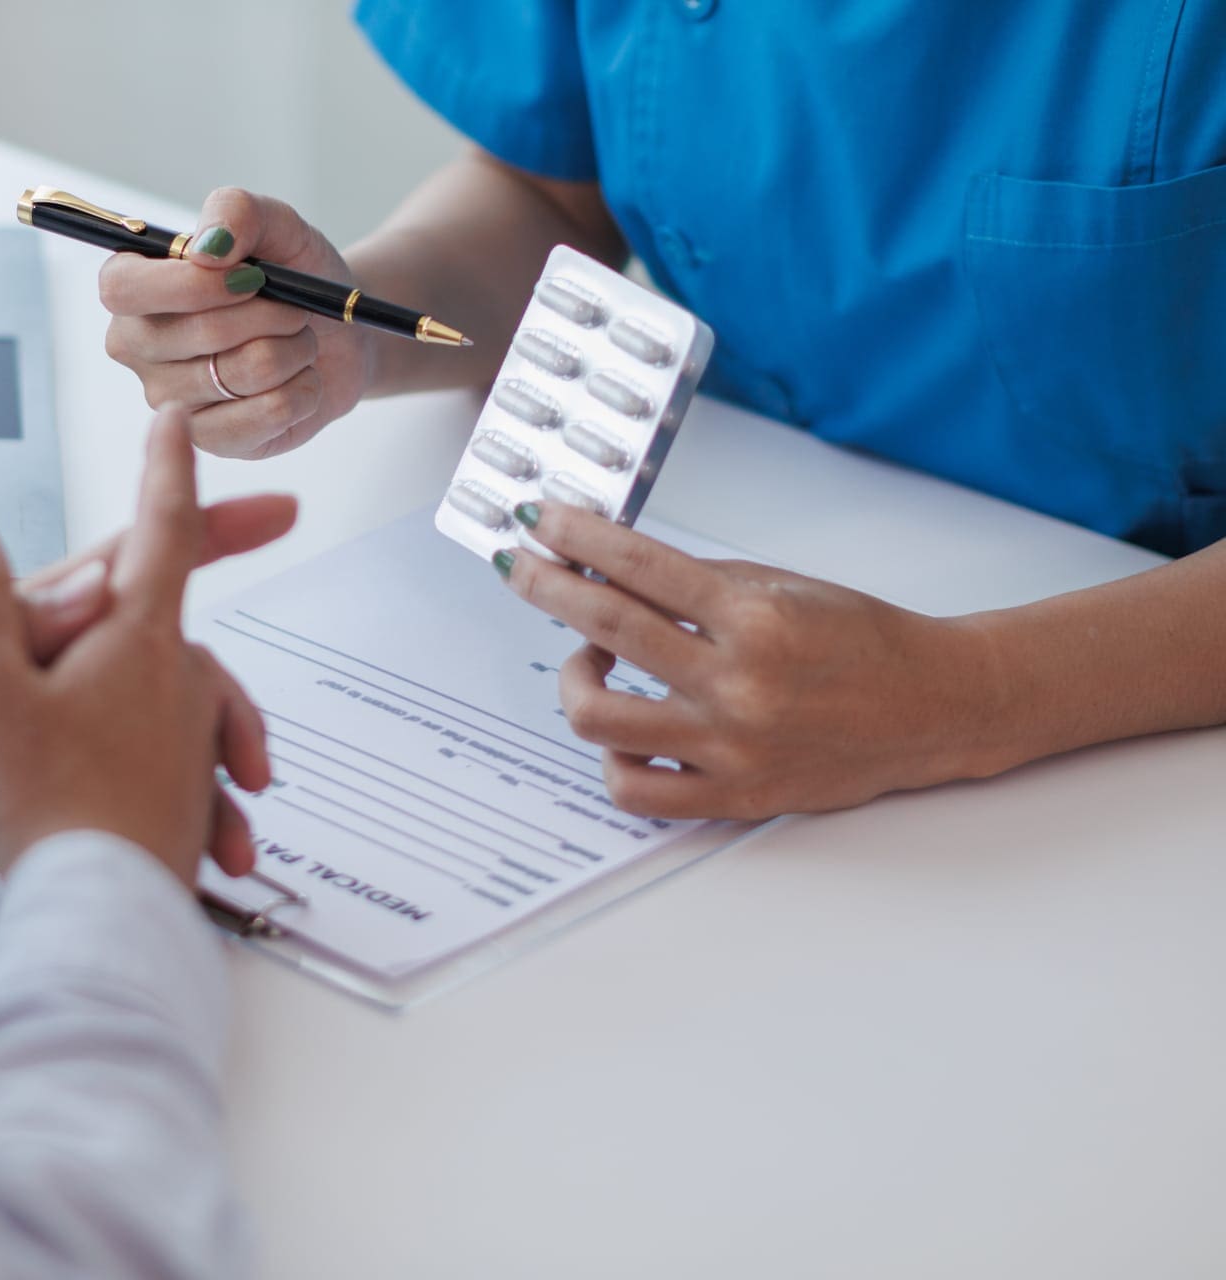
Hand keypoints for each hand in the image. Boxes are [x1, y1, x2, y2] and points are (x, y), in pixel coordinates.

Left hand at [0, 484, 294, 891]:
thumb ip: (4, 632)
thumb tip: (95, 583)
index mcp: (24, 628)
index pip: (131, 565)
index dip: (201, 533)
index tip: (269, 515)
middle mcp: (48, 678)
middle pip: (166, 673)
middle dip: (225, 704)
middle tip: (261, 753)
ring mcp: (47, 742)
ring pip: (154, 751)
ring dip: (197, 789)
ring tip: (225, 838)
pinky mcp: (32, 802)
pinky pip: (119, 809)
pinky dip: (159, 830)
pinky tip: (181, 864)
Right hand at [99, 187, 373, 459]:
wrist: (337, 335)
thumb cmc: (293, 276)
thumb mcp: (275, 225)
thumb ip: (238, 211)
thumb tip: (207, 249)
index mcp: (132, 288)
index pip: (123, 289)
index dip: (188, 284)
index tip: (249, 276)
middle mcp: (139, 348)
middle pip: (201, 332)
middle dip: (271, 312)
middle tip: (295, 307)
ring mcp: (171, 400)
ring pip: (246, 372)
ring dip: (294, 349)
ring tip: (297, 341)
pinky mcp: (213, 440)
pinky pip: (267, 414)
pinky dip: (303, 390)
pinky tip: (300, 380)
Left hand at [498, 501, 1001, 818]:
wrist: (930, 706)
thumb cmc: (860, 641)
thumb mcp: (780, 587)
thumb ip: (694, 583)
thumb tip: (607, 568)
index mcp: (755, 619)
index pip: (637, 567)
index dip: (574, 538)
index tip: (538, 519)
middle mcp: (738, 685)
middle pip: (605, 630)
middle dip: (546, 588)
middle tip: (520, 569)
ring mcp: (730, 747)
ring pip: (599, 717)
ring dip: (574, 677)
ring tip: (586, 659)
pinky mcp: (732, 795)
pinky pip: (633, 789)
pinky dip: (612, 756)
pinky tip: (622, 728)